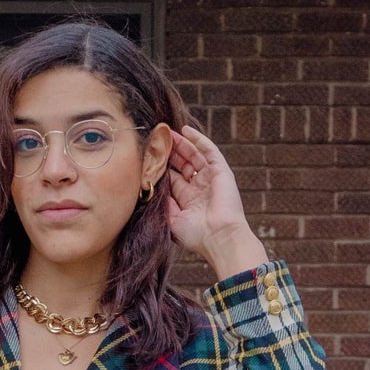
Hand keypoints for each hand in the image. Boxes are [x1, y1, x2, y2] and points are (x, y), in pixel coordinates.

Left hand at [165, 125, 267, 278]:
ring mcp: (211, 179)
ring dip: (181, 144)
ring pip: (194, 155)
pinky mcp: (221, 171)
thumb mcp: (173, 219)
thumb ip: (163, 203)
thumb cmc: (197, 235)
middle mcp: (200, 188)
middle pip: (183, 164)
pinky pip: (209, 151)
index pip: (173, 178)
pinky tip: (186, 131)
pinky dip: (198, 140)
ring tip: (167, 132)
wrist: (220, 238)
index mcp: (189, 200)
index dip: (162, 167)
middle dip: (170, 153)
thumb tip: (151, 186)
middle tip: (156, 140)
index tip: (148, 157)